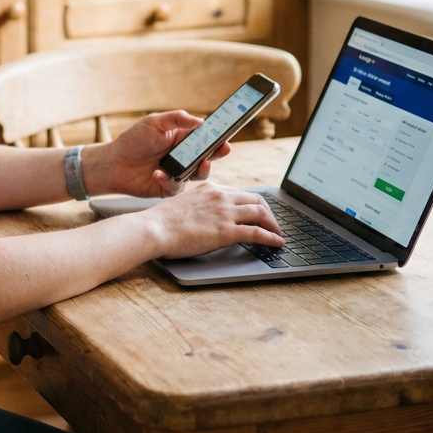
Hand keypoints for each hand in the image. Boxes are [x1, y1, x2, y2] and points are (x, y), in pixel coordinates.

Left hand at [83, 111, 229, 198]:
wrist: (112, 163)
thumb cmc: (132, 140)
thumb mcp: (154, 122)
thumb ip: (177, 119)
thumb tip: (201, 121)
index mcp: (182, 140)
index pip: (205, 139)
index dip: (218, 139)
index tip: (227, 137)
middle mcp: (183, 158)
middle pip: (207, 157)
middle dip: (216, 155)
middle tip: (221, 151)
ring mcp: (177, 174)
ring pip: (197, 175)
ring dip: (201, 170)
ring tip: (200, 164)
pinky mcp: (167, 189)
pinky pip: (177, 188)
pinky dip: (170, 182)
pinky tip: (157, 174)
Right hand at [143, 184, 283, 257]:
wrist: (154, 228)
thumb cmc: (162, 221)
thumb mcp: (184, 205)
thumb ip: (200, 207)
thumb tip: (206, 218)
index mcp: (211, 189)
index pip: (241, 194)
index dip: (254, 205)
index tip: (258, 214)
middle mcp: (221, 197)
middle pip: (257, 200)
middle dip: (269, 213)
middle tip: (273, 225)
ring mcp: (225, 213)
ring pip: (261, 214)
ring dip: (274, 226)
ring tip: (278, 235)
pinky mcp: (226, 231)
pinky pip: (257, 233)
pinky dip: (272, 238)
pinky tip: (278, 244)